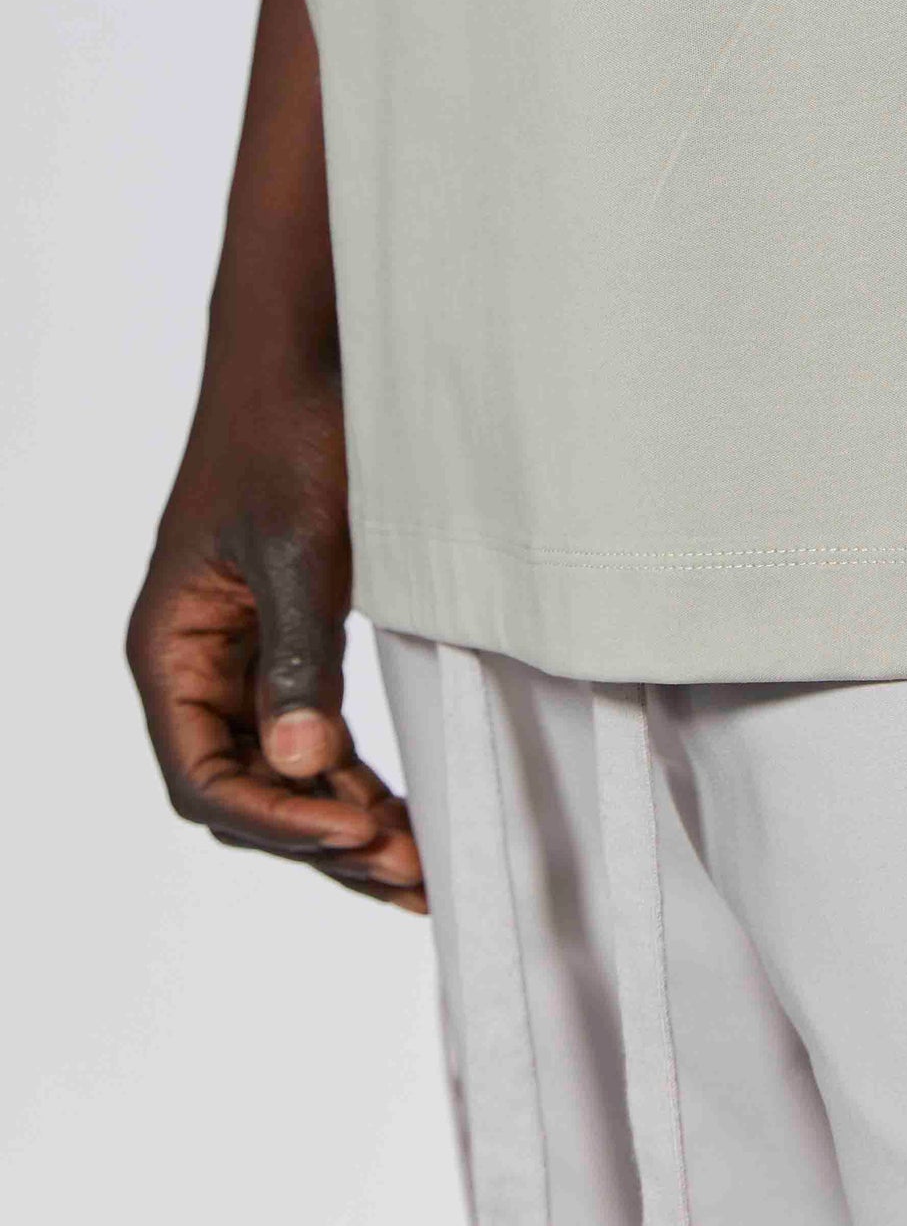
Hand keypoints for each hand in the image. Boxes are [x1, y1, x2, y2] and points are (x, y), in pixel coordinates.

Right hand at [126, 338, 424, 911]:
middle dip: (320, 842)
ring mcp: (238, 654)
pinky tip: (397, 805)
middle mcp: (193, 663)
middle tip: (412, 875)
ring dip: (340, 820)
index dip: (280, 821)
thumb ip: (300, 658)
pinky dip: (348, 775)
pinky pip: (304, 731)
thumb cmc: (289, 430)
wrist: (309, 351)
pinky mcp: (286, 636)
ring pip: (276, 773)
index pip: (204, 777)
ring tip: (418, 865)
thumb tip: (302, 767)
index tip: (361, 836)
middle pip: (241, 793)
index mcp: (169, 647)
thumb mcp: (301, 545)